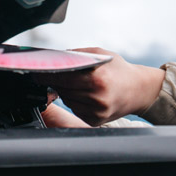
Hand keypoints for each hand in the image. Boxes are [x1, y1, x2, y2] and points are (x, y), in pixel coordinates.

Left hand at [39, 48, 165, 125]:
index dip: (46, 75)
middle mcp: (96, 98)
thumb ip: (77, 55)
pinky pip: (75, 109)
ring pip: (67, 100)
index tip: (36, 73)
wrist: (139, 90)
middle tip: (52, 75)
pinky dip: (75, 101)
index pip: (62, 78)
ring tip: (77, 83)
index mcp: (97, 79)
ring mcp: (96, 112)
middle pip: (62, 90)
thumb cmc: (119, 70)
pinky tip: (84, 94)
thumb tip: (54, 58)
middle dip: (55, 82)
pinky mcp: (95, 121)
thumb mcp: (100, 55)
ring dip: (65, 92)